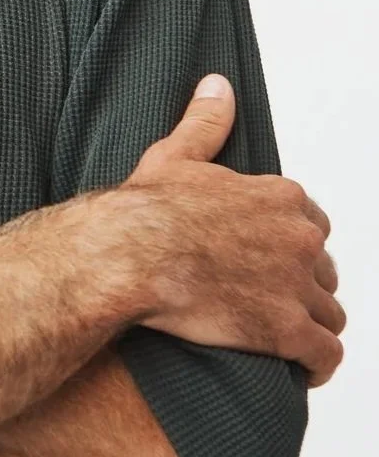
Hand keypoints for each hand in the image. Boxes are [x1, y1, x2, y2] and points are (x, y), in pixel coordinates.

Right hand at [107, 74, 345, 386]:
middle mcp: (300, 238)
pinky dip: (319, 365)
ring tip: (287, 341)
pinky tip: (305, 371)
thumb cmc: (143, 212)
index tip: (269, 260)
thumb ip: (206, 123)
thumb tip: (217, 85)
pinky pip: (326, 354)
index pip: (311, 225)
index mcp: (281, 198)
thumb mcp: (176, 156)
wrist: (127, 257)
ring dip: (312, 326)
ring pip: (329, 313)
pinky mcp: (288, 330)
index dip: (291, 246)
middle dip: (303, 286)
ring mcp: (297, 285)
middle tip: (270, 302)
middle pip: (322, 269)